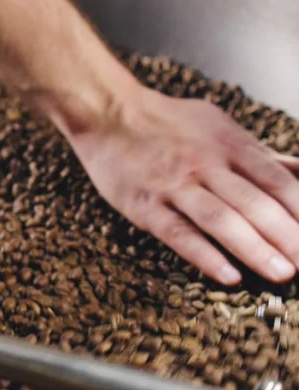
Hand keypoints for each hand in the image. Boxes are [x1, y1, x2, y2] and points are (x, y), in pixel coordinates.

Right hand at [67, 79, 298, 284]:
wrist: (108, 113)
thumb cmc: (169, 123)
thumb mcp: (221, 128)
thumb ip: (261, 156)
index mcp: (230, 145)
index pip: (276, 180)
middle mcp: (206, 164)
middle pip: (255, 203)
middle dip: (287, 236)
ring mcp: (175, 186)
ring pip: (221, 220)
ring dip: (255, 248)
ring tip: (282, 272)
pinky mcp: (147, 207)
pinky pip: (179, 234)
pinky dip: (205, 256)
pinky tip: (229, 275)